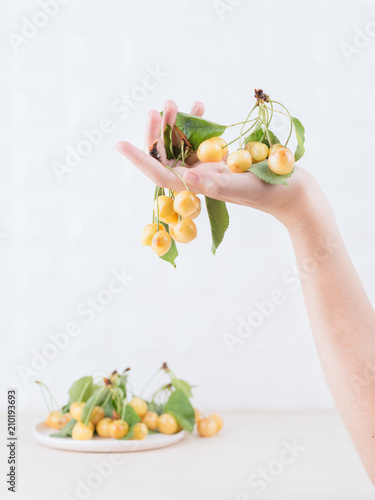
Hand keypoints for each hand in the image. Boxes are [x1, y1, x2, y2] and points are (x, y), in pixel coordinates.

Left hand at [116, 100, 321, 229]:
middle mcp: (198, 179)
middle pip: (168, 157)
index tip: (120, 144)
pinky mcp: (220, 160)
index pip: (161, 175)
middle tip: (159, 107)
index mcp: (198, 188)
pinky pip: (200, 141)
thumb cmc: (271, 191)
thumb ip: (214, 181)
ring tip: (175, 103)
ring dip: (176, 124)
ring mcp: (208, 169)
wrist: (294, 192)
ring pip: (181, 146)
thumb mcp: (243, 185)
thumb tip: (186, 175)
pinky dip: (197, 124)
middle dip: (160, 132)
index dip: (140, 160)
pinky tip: (199, 108)